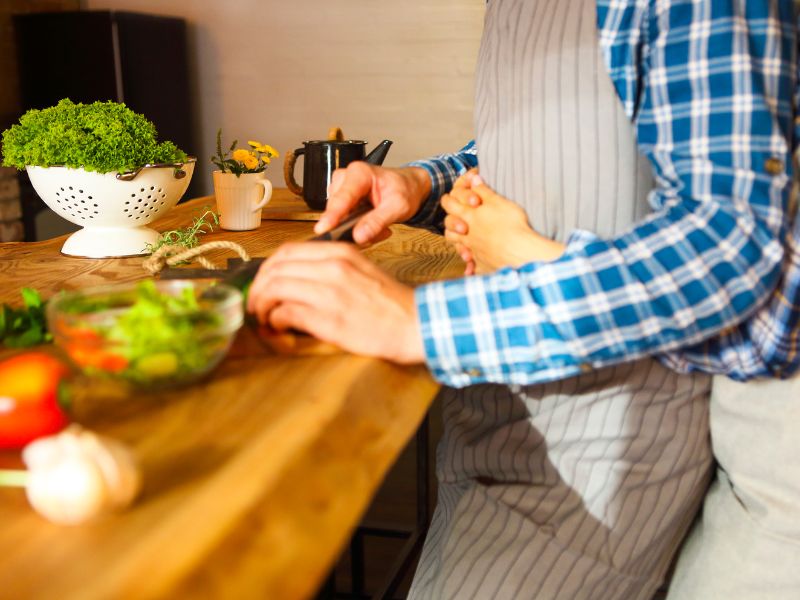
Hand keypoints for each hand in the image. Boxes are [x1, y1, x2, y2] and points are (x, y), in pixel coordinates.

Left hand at [246, 242, 424, 363]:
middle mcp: (333, 268)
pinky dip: (274, 322)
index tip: (263, 284)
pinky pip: (285, 313)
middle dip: (258, 288)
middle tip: (256, 305)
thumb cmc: (389, 303)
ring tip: (264, 319)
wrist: (416, 324)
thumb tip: (297, 279)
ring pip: (274, 289)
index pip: (287, 251)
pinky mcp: (329, 319)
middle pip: (275, 269)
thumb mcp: (361, 270)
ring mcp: (330, 292)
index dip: (267, 269)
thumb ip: (331, 268)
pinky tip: (278, 329)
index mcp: (340, 253)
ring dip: (262, 306)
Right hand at [314, 163, 430, 244]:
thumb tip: (359, 235)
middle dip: (355, 227)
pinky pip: (343, 221)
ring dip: (358, 229)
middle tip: (379, 232)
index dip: (332, 215)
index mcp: (360, 173)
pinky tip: (372, 225)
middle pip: (338, 210)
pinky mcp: (343, 201)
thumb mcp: (398, 206)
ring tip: (379, 227)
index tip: (324, 229)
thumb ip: (378, 221)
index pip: (342, 197)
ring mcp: (342, 189)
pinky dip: (358, 228)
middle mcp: (346, 178)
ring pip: (340, 218)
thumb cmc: (405, 189)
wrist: (410, 187)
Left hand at [442, 178, 565, 272]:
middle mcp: (468, 234)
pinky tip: (473, 269)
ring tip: (463, 241)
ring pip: (458, 246)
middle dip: (450, 221)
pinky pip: (473, 267)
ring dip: (458, 243)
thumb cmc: (512, 225)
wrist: (521, 252)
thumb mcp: (499, 202)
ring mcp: (474, 251)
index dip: (449, 199)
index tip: (449, 197)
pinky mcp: (483, 265)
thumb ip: (484, 191)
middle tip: (455, 218)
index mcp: (470, 217)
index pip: (450, 205)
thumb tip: (473, 179)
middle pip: (449, 227)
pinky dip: (471, 268)